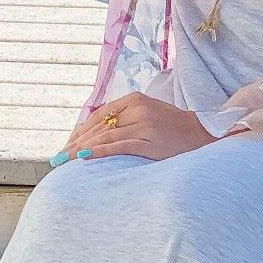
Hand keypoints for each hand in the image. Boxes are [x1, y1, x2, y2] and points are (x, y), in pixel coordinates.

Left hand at [61, 92, 214, 162]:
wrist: (204, 135)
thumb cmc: (173, 130)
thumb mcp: (147, 115)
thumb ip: (124, 120)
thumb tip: (95, 136)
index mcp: (134, 99)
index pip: (97, 116)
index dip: (78, 132)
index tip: (66, 147)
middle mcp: (136, 108)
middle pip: (96, 126)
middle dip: (74, 143)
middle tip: (58, 159)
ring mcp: (144, 124)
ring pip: (103, 137)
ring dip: (80, 150)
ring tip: (64, 162)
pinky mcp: (150, 140)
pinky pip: (118, 146)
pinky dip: (98, 152)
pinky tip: (83, 158)